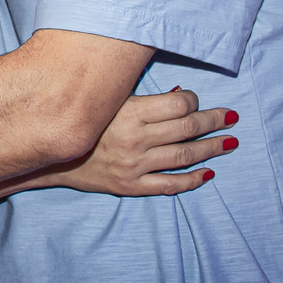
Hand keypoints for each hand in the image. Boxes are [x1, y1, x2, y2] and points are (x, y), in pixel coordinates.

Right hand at [47, 88, 238, 195]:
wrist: (52, 158)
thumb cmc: (81, 123)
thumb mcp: (106, 103)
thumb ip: (141, 98)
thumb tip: (180, 96)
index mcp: (127, 113)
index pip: (177, 105)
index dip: (193, 100)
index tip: (197, 99)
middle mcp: (134, 139)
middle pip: (186, 129)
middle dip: (213, 121)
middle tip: (231, 117)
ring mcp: (135, 165)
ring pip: (185, 156)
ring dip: (211, 149)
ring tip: (229, 142)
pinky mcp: (132, 186)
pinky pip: (171, 185)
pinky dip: (193, 179)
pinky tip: (208, 173)